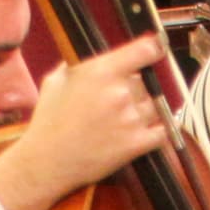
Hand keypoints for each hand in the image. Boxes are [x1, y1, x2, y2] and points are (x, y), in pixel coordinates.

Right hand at [0, 36, 167, 209]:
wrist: (47, 161)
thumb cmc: (48, 120)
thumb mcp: (56, 80)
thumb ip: (78, 65)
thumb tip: (92, 58)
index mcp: (101, 72)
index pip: (145, 50)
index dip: (155, 48)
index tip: (157, 48)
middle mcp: (119, 92)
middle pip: (147, 81)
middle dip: (136, 87)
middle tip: (118, 98)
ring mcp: (130, 119)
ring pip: (156, 105)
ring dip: (145, 109)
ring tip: (125, 117)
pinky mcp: (136, 144)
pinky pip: (163, 131)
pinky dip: (158, 130)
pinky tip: (148, 130)